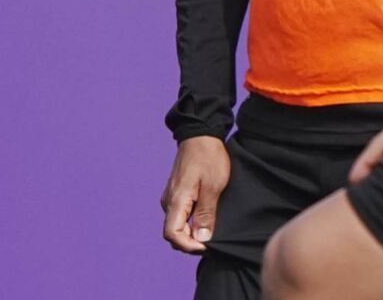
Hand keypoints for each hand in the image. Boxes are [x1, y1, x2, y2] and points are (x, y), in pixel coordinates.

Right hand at [161, 136, 230, 253]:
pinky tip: (206, 219)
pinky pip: (179, 216)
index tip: (208, 246)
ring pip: (176, 225)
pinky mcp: (176, 193)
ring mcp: (171, 196)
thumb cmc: (209, 158)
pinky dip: (190, 224)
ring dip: (191, 234)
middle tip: (213, 240)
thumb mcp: (213, 187)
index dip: (189, 246)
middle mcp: (169, 201)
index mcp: (176, 199)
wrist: (200, 135)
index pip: (172, 234)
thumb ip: (206, 214)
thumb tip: (201, 239)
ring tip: (212, 229)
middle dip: (191, 242)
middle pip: (173, 232)